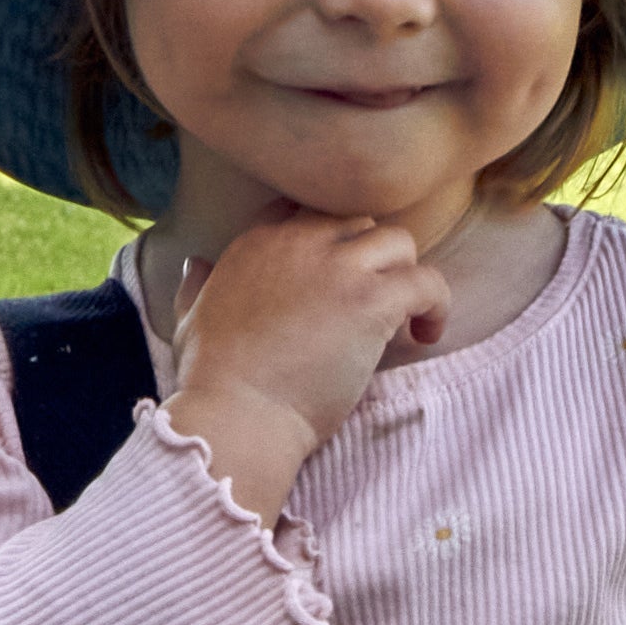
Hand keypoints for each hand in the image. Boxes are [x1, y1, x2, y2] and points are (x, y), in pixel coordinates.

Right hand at [165, 211, 446, 522]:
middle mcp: (300, 241)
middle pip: (358, 221)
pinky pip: (427, 282)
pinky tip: (427, 333)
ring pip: (398, 242)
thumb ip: (197, 285)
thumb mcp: (189, 320)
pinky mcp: (372, 302)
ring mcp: (339, 268)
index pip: (308, 210)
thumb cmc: (211, 380)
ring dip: (406, 275)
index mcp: (257, 241)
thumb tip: (196, 263)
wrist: (237, 414)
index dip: (330, 240)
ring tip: (404, 317)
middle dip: (370, 257)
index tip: (337, 275)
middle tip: (373, 301)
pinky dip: (436, 303)